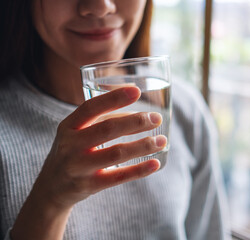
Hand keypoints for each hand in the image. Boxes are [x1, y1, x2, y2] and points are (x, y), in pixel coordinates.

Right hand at [11, 86, 165, 239]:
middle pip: (107, 129)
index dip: (114, 98)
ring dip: (142, 145)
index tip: (137, 91)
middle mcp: (71, 145)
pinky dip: (139, 170)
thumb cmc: (72, 151)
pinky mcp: (89, 186)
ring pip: (116, 153)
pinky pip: (118, 177)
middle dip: (135, 122)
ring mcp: (79, 167)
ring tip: (162, 140)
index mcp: (68, 126)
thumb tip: (140, 114)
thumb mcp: (77, 133)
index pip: (91, 108)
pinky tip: (156, 163)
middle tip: (156, 118)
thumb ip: (102, 120)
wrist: (52, 188)